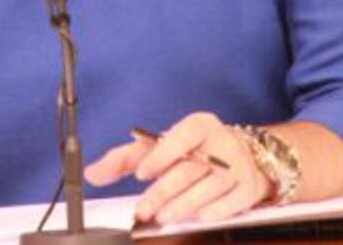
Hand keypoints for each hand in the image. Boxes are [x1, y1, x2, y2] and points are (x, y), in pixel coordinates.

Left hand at [85, 112, 271, 224]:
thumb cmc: (194, 151)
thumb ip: (126, 159)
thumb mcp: (161, 148)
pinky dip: (215, 210)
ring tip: (162, 217)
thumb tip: (92, 173)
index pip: (183, 135)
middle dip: (165, 191)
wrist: (241, 156)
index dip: (163, 153)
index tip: (141, 173)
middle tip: (143, 210)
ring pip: (210, 187)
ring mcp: (239, 165)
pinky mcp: (250, 187)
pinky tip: (198, 217)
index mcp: (200, 126)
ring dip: (184, 205)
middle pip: (191, 168)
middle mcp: (222, 142)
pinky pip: (233, 201)